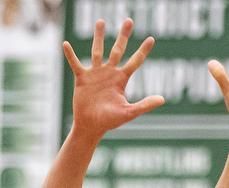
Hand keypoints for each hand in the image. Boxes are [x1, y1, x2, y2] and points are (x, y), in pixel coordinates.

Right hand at [64, 18, 163, 140]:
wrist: (91, 126)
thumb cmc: (110, 121)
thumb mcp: (129, 112)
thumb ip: (145, 105)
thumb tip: (162, 99)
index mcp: (121, 79)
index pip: (135, 61)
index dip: (143, 51)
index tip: (151, 39)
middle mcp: (110, 73)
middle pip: (118, 50)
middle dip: (123, 35)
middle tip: (129, 20)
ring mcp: (95, 74)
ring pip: (97, 51)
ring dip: (99, 36)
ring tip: (101, 21)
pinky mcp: (82, 78)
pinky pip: (75, 63)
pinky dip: (70, 55)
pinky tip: (66, 44)